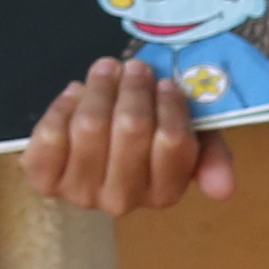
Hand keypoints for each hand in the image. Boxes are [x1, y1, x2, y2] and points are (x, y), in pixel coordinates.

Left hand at [25, 51, 238, 217]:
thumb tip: (224, 189)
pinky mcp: (44, 179)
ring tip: (106, 70)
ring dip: (99, 89)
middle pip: (131, 129)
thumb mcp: (189, 136)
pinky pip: (51, 134)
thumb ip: (211, 154)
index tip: (165, 82)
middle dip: (134, 89)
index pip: (173, 143)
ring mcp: (80, 192)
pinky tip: (76, 94)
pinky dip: (63, 106)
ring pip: (90, 126)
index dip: (170, 105)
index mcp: (163, 193)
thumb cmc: (149, 132)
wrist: (98, 136)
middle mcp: (121, 201)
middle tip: (135, 66)